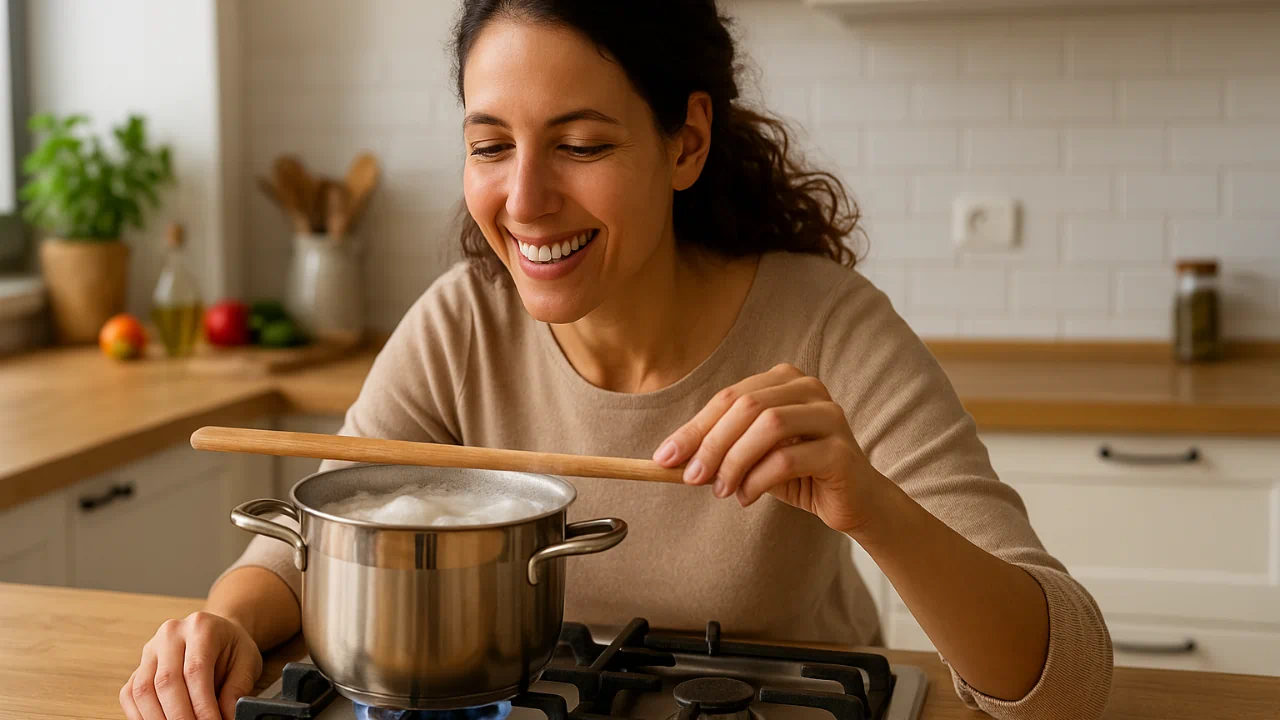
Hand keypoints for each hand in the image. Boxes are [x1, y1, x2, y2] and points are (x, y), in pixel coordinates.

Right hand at [120, 611, 262, 719]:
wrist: (218, 633)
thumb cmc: (232, 648)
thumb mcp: (247, 662)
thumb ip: (237, 689)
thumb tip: (227, 716)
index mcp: (201, 627)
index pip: (195, 670)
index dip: (202, 705)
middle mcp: (170, 634)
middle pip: (166, 682)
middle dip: (180, 716)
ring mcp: (150, 649)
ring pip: (143, 690)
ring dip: (158, 719)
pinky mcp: (138, 666)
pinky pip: (130, 695)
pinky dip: (142, 716)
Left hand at [652, 363, 883, 533]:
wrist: (854, 501)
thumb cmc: (799, 474)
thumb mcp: (752, 457)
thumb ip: (719, 450)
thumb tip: (670, 458)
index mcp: (785, 380)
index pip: (730, 397)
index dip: (694, 427)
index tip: (664, 457)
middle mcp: (810, 389)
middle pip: (748, 406)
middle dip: (711, 443)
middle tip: (691, 477)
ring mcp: (829, 416)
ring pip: (769, 426)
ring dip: (734, 461)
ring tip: (721, 490)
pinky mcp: (840, 451)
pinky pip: (788, 459)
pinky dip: (758, 480)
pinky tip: (747, 497)